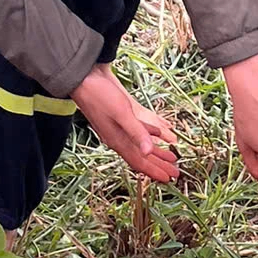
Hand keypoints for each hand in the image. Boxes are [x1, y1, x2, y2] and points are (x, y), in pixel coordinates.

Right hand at [73, 64, 180, 180]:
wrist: (82, 78)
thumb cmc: (100, 95)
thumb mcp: (122, 114)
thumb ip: (136, 132)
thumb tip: (148, 152)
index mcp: (117, 140)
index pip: (139, 162)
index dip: (154, 171)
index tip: (169, 179)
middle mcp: (117, 138)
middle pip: (141, 156)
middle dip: (158, 165)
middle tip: (175, 172)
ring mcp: (117, 128)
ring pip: (140, 145)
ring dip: (156, 153)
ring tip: (170, 157)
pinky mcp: (118, 118)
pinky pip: (137, 133)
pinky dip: (149, 136)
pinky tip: (158, 135)